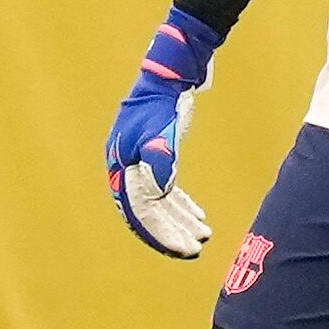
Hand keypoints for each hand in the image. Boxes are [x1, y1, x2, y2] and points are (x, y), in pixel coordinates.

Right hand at [105, 8, 220, 257]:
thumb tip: (159, 191)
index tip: (186, 250)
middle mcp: (128, 170)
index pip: (142, 212)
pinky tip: (198, 216)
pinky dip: (182, 205)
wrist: (167, 79)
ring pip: (159, 203)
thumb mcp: (162, 131)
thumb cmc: (163, 104)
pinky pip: (166, 191)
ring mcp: (140, 165)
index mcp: (125, 168)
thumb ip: (160, 160)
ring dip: (180, 221)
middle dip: (171, 233)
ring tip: (203, 236)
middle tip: (196, 249)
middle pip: (148, 212)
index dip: (162, 234)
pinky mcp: (155, 158)